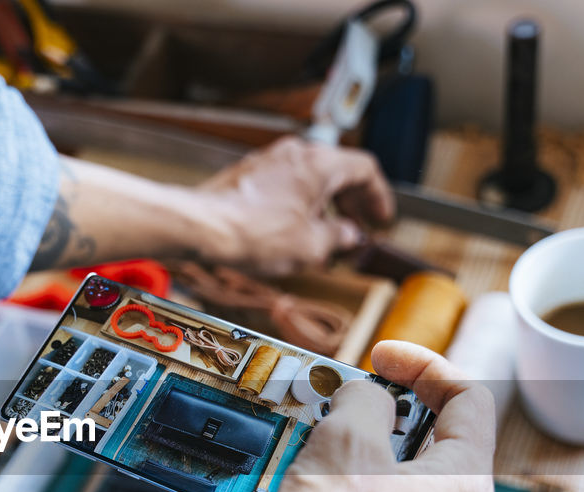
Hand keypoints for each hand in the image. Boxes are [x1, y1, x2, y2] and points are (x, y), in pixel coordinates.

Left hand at [195, 137, 393, 275]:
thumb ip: (338, 237)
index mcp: (320, 163)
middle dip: (351, 203)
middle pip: (338, 172)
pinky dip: (298, 205)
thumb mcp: (311, 246)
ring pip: (310, 179)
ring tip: (326, 237)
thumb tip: (348, 235)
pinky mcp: (248, 175)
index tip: (381, 217)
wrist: (202, 227)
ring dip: (324, 206)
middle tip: (357, 228)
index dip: (379, 196)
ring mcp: (269, 161)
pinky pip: (285, 185)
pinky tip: (294, 231)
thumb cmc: (253, 232)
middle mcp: (295, 153)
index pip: (365, 169)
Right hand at [241, 341, 494, 491]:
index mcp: (462, 484)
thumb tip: (368, 400)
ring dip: (340, 481)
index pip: (469, 400)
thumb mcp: (343, 443)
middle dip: (374, 427)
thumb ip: (363, 403)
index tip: (382, 359)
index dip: (425, 366)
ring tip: (295, 482)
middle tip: (336, 415)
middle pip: (428, 453)